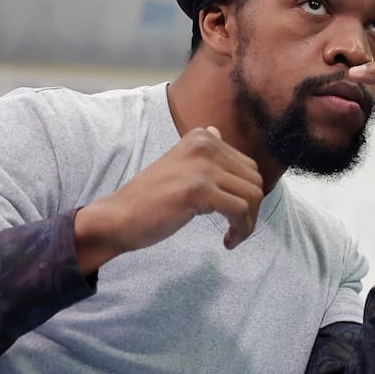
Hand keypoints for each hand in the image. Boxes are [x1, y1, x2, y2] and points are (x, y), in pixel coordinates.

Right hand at [74, 126, 263, 272]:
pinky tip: (227, 242)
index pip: (248, 167)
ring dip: (248, 223)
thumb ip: (203, 152)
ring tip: (234, 236)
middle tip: (236, 229)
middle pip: (255, 181)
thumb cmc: (150, 198)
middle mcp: (205, 144)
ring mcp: (202, 166)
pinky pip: (240, 211)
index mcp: (202, 137)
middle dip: (252, 210)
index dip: (247, 194)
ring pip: (252, 196)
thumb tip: (217, 131)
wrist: (119, 217)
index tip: (234, 214)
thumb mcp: (179, 164)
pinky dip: (240, 230)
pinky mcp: (199, 190)